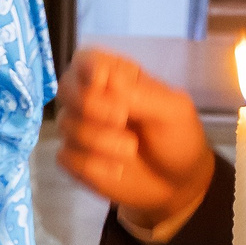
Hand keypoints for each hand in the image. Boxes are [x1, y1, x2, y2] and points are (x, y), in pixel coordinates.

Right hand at [55, 49, 214, 236]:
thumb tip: (104, 78)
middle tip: (122, 118)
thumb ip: (140, 93)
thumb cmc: (178, 138)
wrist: (180, 184)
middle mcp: (92, 99)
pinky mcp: (76, 159)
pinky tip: (117, 169)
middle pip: (65, 88)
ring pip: (67, 124)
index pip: (86, 59)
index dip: (87, 68)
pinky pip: (67, 156)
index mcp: (116, 77)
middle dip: (90, 104)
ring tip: (131, 149)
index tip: (101, 83)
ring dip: (100, 139)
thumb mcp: (173, 111)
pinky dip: (93, 164)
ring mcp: (81, 129)